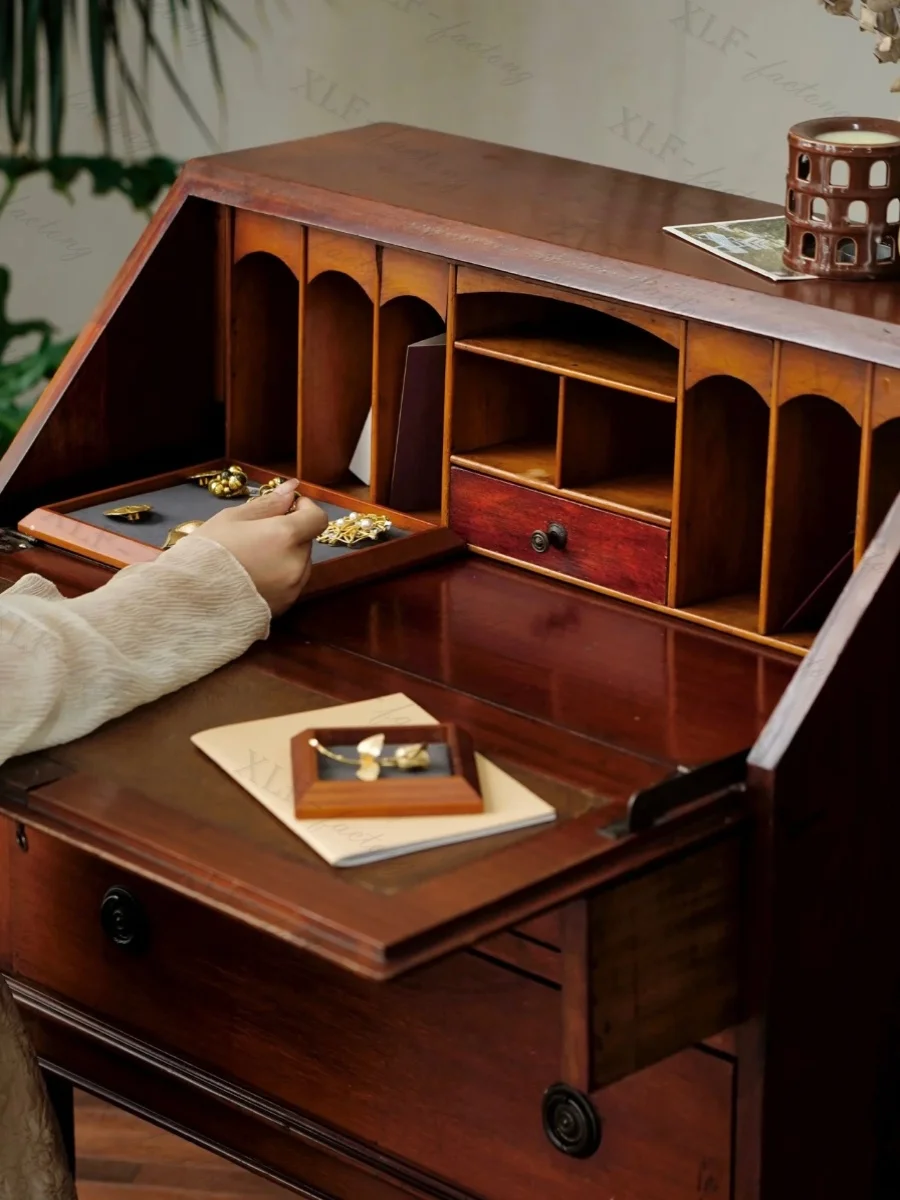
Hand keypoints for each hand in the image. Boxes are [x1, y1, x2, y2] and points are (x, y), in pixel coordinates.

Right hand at [197, 479, 327, 614]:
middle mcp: (296, 563)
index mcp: (286, 536)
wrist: (189, 600)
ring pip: (299, 564)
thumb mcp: (232, 518)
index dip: (305, 509)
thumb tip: (292, 488)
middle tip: (257, 536)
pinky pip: (290, 585)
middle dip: (289, 535)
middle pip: (306, 542)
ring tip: (251, 560)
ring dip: (285, 557)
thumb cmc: (207, 552)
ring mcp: (292, 588)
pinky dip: (279, 578)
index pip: (317, 518)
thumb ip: (268, 504)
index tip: (287, 507)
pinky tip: (251, 578)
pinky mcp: (284, 607)